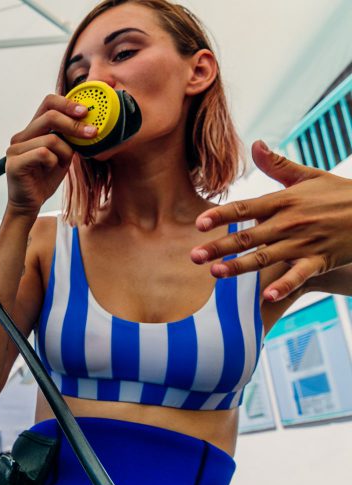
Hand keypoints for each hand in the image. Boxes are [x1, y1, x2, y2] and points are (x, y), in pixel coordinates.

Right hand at [5, 95, 96, 216]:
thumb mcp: (63, 154)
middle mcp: (21, 137)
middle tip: (91, 132)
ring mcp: (15, 149)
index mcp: (32, 130)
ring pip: (51, 139)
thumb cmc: (45, 178)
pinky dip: (54, 162)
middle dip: (74, 124)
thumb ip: (69, 138)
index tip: (85, 111)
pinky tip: (50, 170)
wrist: (29, 204)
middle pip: (50, 115)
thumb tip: (88, 122)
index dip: (68, 103)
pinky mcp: (14, 163)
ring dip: (65, 152)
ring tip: (62, 164)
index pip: (48, 103)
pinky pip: (44, 153)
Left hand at [190, 141, 351, 301]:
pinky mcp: (320, 260)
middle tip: (193, 256)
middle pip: (247, 237)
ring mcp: (304, 243)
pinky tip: (266, 296)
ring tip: (215, 273)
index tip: (199, 223)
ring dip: (239, 267)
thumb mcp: (309, 176)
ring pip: (265, 257)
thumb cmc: (339, 194)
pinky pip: (298, 274)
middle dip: (219, 247)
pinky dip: (284, 285)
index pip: (245, 208)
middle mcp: (289, 222)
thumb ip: (278, 165)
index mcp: (283, 201)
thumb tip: (256, 144)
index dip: (221, 215)